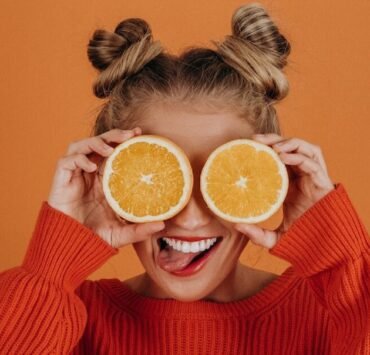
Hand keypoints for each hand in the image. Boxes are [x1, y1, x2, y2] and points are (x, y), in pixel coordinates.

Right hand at [47, 127, 164, 247]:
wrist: (71, 246)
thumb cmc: (95, 237)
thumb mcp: (122, 233)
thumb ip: (140, 230)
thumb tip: (162, 225)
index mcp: (105, 180)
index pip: (114, 152)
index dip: (124, 140)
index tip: (140, 134)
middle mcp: (91, 173)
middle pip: (100, 143)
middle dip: (114, 135)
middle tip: (130, 134)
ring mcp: (76, 175)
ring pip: (81, 146)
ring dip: (96, 143)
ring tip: (110, 150)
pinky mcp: (61, 180)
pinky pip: (66, 161)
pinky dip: (79, 159)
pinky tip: (91, 167)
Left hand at [234, 134, 334, 248]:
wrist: (323, 247)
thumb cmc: (301, 237)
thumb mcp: (274, 237)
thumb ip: (257, 234)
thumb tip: (237, 226)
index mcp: (290, 183)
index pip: (278, 158)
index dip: (265, 149)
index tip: (247, 146)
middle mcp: (302, 176)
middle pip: (290, 147)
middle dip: (274, 139)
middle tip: (255, 139)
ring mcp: (313, 178)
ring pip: (304, 149)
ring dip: (288, 142)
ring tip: (272, 147)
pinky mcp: (323, 182)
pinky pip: (312, 163)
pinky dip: (298, 156)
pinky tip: (283, 157)